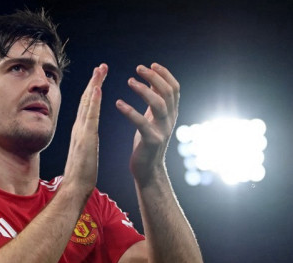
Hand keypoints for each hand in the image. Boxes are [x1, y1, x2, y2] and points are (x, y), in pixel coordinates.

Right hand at [63, 63, 107, 194]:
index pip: (87, 106)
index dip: (92, 90)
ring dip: (94, 85)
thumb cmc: (82, 175)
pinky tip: (97, 89)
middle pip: (86, 100)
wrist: (75, 188)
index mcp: (81, 131)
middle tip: (101, 66)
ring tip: (100, 70)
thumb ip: (86, 142)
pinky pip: (90, 116)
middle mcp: (79, 128)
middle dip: (93, 81)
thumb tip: (88, 137)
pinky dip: (93, 101)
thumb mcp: (86, 152)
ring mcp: (81, 132)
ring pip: (87, 103)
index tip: (99, 77)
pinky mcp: (85, 139)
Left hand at [115, 63, 179, 183]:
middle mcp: (170, 120)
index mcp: (171, 113)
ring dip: (144, 90)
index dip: (165, 74)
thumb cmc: (148, 140)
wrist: (148, 169)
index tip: (151, 64)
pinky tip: (118, 103)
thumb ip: (156, 99)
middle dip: (154, 77)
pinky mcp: (152, 141)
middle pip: (168, 93)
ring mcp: (162, 130)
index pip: (174, 88)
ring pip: (159, 105)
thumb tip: (153, 78)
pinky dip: (130, 111)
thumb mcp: (154, 117)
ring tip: (129, 81)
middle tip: (138, 68)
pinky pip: (142, 123)